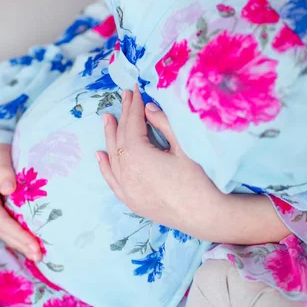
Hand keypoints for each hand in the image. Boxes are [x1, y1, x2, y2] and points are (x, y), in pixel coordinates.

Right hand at [0, 144, 41, 260]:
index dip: (17, 234)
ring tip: (38, 255)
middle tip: (39, 256)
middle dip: (21, 244)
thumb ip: (4, 173)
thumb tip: (9, 189)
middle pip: (2, 231)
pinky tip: (32, 243)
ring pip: (4, 232)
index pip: (0, 221)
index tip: (34, 245)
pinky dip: (19, 236)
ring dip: (20, 244)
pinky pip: (8, 226)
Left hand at [97, 87, 291, 244]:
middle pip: (121, 138)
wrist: (207, 216)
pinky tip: (100, 155)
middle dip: (123, 115)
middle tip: (125, 97)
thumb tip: (148, 108)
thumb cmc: (200, 179)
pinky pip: (112, 180)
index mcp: (138, 155)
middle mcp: (126, 172)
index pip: (132, 124)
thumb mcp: (184, 146)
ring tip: (108, 118)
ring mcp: (126, 189)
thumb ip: (164, 124)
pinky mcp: (131, 201)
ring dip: (110, 136)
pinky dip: (105, 166)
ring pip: (113, 157)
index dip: (134, 105)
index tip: (135, 90)